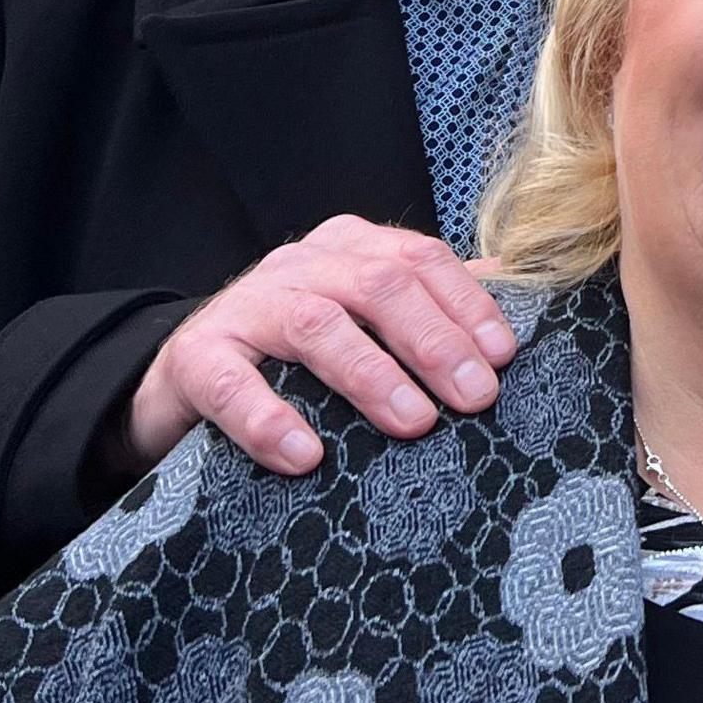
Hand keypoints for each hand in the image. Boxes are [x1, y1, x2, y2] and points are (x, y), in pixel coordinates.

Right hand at [129, 217, 515, 474]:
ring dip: (371, 374)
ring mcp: (245, 307)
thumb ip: (428, 310)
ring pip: (315, 324)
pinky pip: (232, 384)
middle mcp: (300, 264)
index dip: (467, 305)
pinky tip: (305, 455)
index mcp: (349, 248)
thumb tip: (516, 316)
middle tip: (475, 396)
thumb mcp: (363, 321)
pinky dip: (269, 418)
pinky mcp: (196, 358)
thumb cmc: (295, 352)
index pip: (421, 260)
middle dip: (435, 341)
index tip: (503, 356)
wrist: (186, 374)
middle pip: (378, 285)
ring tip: (414, 421)